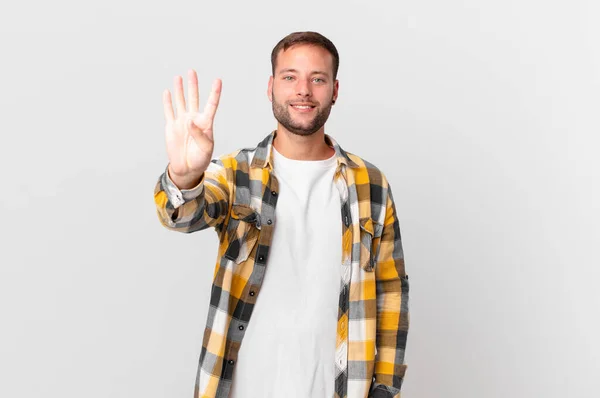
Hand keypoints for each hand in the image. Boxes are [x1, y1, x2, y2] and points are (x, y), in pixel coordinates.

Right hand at [162, 69, 221, 187]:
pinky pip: (169, 111)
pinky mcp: (171, 126)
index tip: (218, 80)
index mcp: (206, 123)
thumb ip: (199, 134)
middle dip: (193, 85)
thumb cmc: (200, 159)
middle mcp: (194, 119)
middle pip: (194, 98)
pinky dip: (168, 102)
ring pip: (181, 101)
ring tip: (179, 77)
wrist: (186, 168)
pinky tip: (168, 92)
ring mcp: (182, 122)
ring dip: (180, 90)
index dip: (214, 93)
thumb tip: (190, 121)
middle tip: (192, 71)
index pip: (211, 105)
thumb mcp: (206, 148)